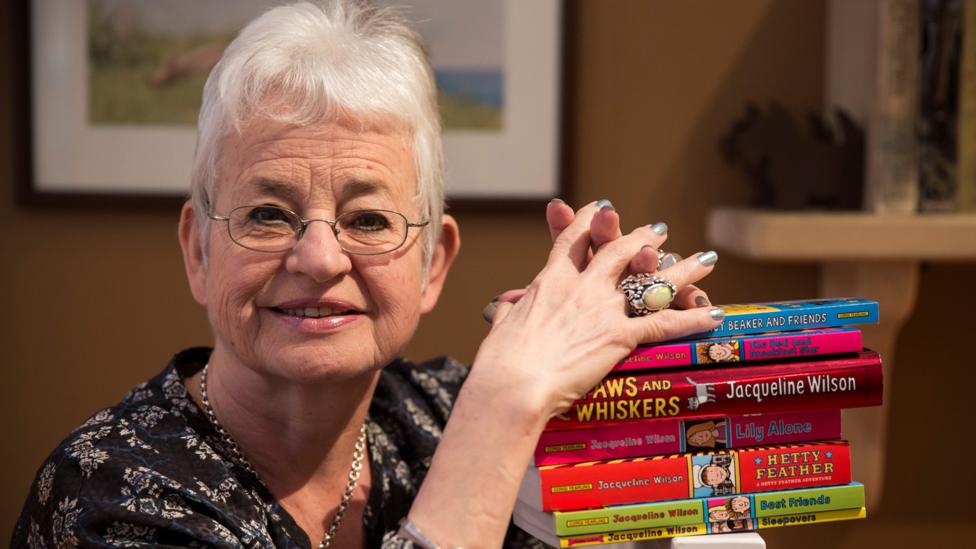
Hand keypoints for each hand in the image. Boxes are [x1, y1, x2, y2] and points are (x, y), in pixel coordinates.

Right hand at [467, 201, 723, 420]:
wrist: (512, 384)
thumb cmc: (499, 361)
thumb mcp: (502, 327)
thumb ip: (510, 311)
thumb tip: (504, 305)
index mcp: (549, 281)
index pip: (573, 241)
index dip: (589, 221)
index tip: (602, 209)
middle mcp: (581, 287)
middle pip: (619, 252)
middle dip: (642, 238)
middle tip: (660, 230)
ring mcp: (603, 309)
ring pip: (651, 282)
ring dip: (681, 270)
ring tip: (703, 260)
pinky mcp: (620, 337)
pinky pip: (664, 324)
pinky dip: (692, 319)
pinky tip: (713, 315)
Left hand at [686, 377, 716, 409]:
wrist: (693, 398)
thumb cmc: (694, 391)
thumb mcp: (693, 386)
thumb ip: (690, 381)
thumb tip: (687, 377)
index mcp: (703, 388)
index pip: (708, 385)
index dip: (710, 384)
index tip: (713, 385)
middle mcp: (704, 391)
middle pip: (709, 389)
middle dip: (712, 389)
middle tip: (713, 389)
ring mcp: (705, 395)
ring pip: (710, 395)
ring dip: (713, 396)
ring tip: (714, 396)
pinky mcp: (706, 399)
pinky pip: (710, 399)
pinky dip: (712, 400)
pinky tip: (714, 401)